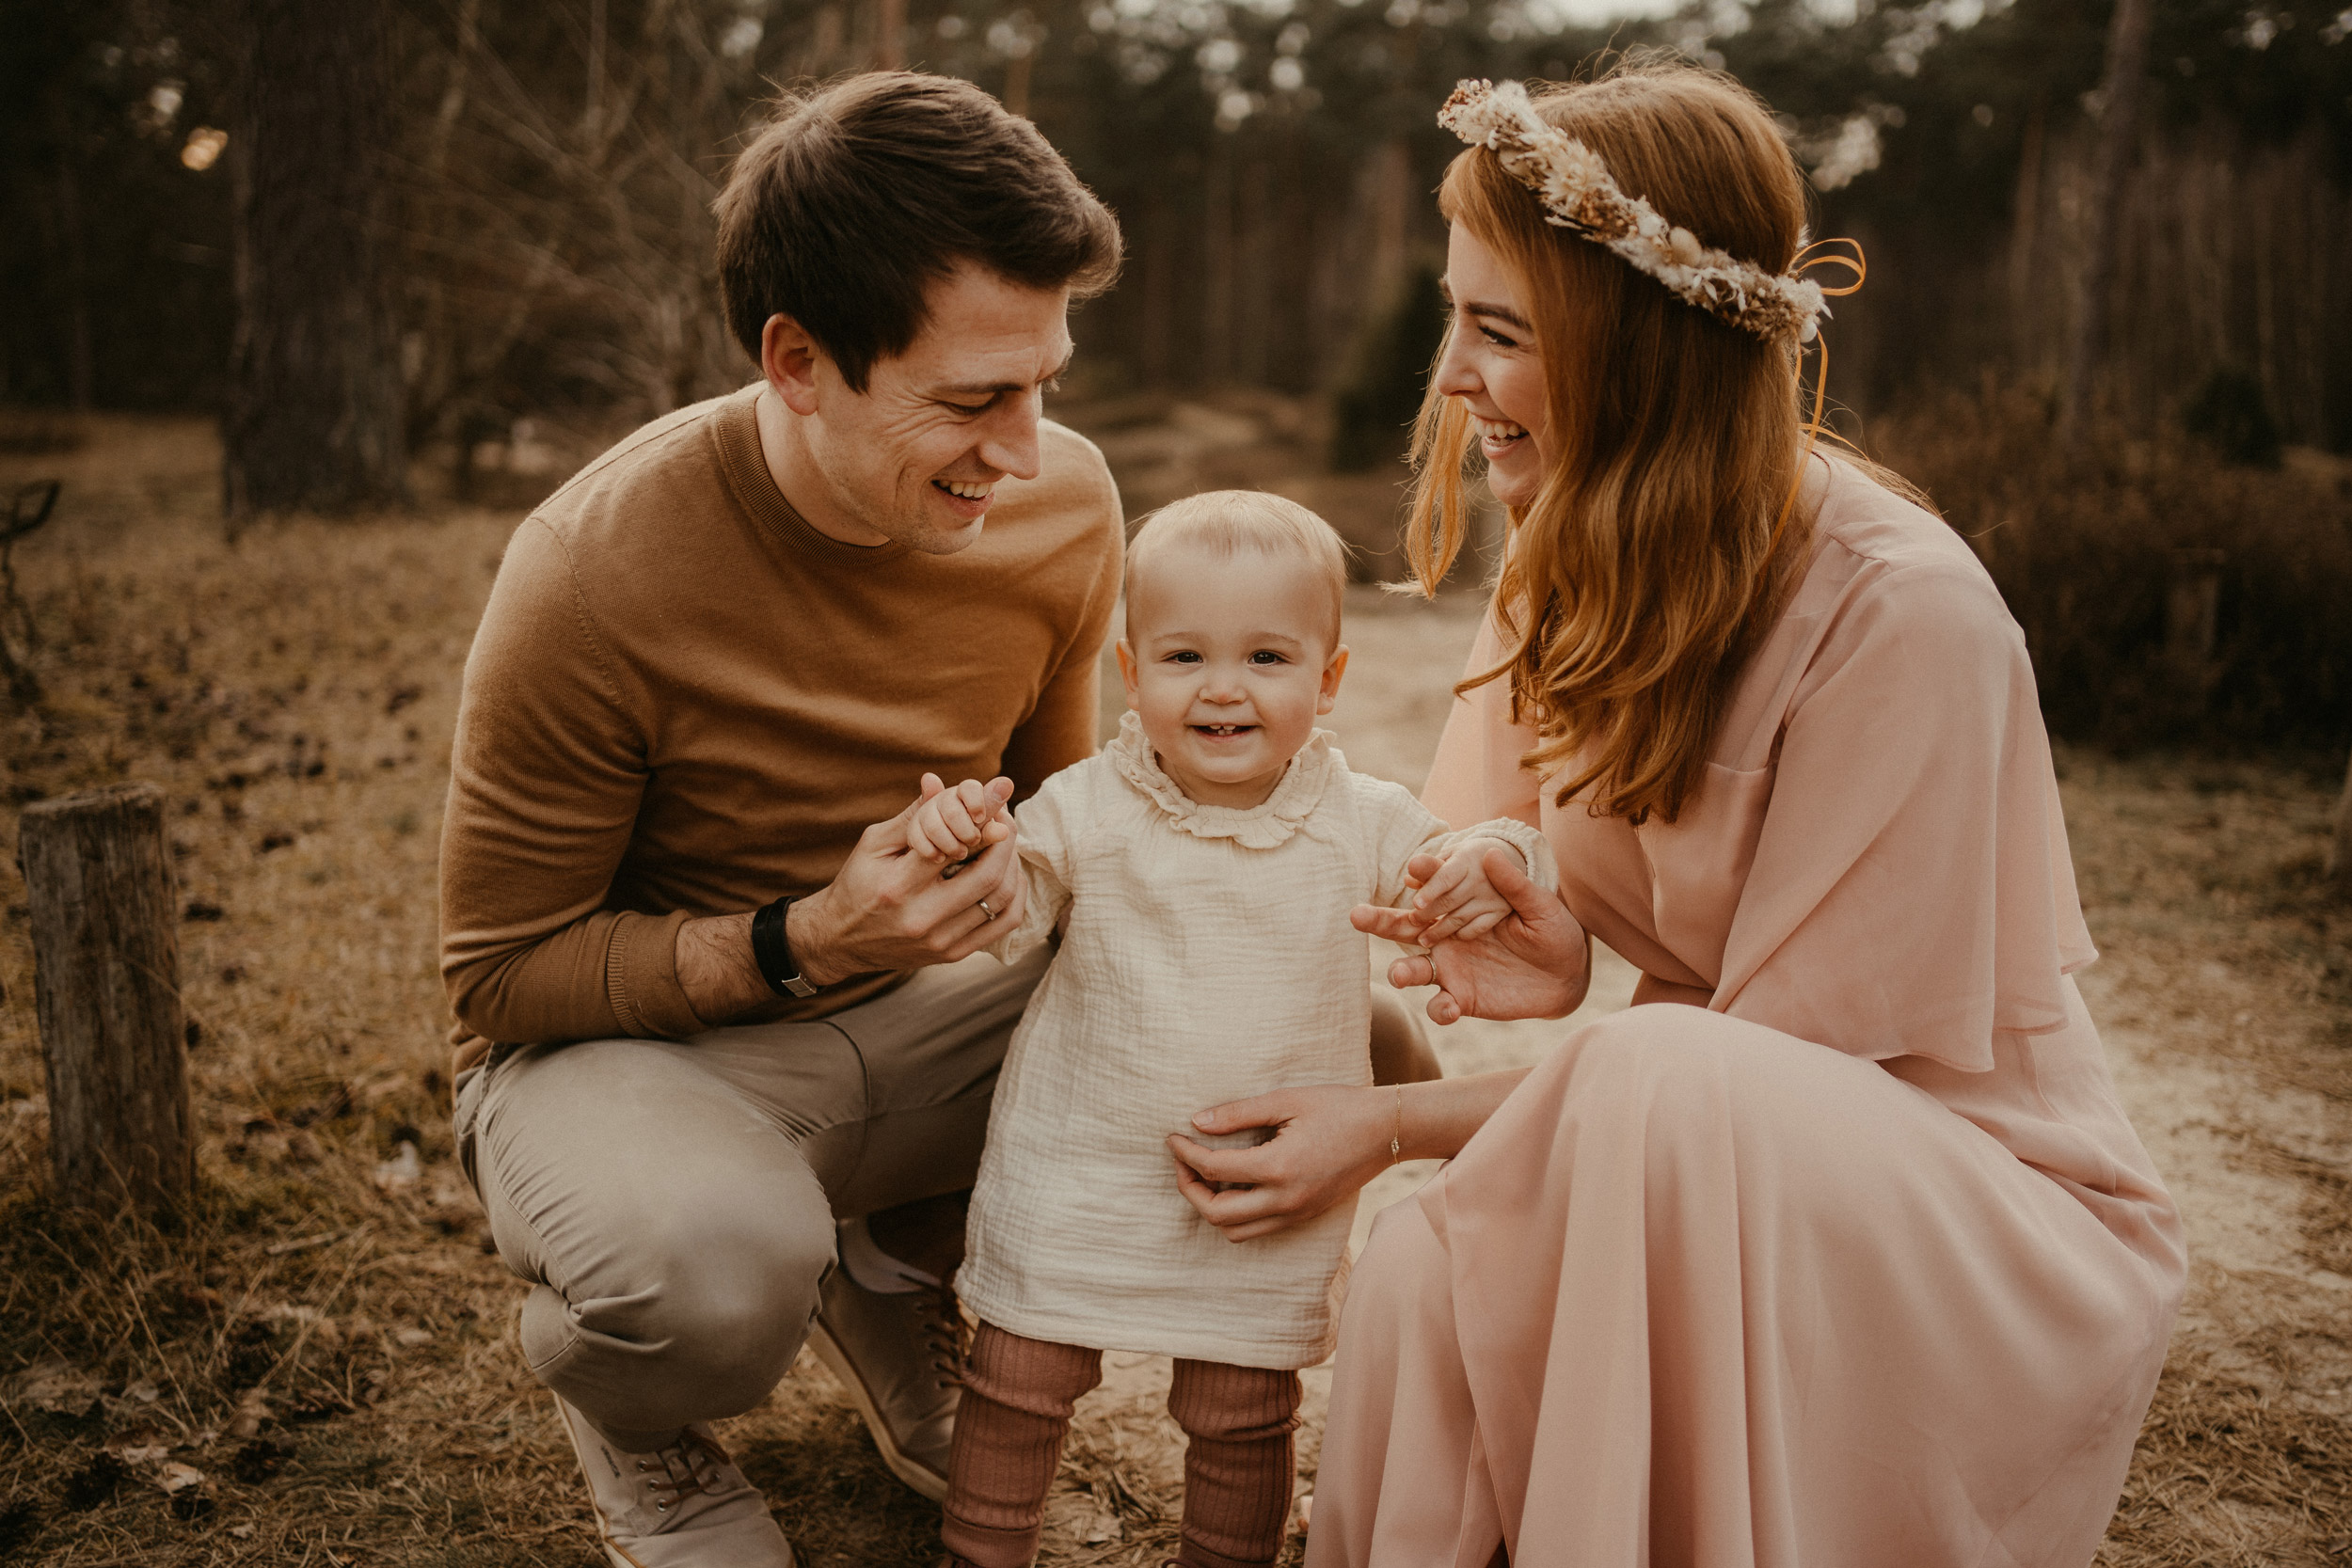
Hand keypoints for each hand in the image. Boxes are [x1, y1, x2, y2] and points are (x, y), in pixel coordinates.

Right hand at [786, 789, 1025, 986]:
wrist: (840, 940)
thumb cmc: (857, 884)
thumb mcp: (875, 843)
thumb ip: (913, 815)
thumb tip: (939, 782)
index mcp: (897, 886)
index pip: (954, 846)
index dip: (984, 817)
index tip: (1000, 795)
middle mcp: (921, 917)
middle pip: (987, 874)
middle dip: (1005, 839)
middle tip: (1004, 819)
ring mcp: (940, 941)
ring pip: (1000, 899)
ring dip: (1012, 864)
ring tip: (1005, 843)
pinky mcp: (952, 955)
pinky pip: (1003, 924)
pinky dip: (1014, 894)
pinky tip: (1008, 874)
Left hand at [1165, 1085, 1393, 1241]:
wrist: (1388, 1130)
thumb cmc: (1339, 1107)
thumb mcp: (1286, 1100)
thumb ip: (1238, 1114)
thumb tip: (1196, 1122)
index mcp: (1278, 1168)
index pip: (1213, 1169)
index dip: (1185, 1154)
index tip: (1172, 1137)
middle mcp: (1285, 1200)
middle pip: (1216, 1213)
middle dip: (1189, 1188)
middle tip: (1182, 1160)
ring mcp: (1296, 1213)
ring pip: (1235, 1231)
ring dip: (1211, 1208)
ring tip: (1205, 1175)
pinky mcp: (1304, 1216)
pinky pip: (1258, 1229)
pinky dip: (1235, 1214)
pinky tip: (1234, 1184)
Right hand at [1352, 846, 1587, 1023]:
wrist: (1568, 976)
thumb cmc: (1554, 932)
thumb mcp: (1540, 907)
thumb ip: (1515, 886)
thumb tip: (1493, 854)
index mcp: (1461, 908)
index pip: (1434, 890)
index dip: (1423, 878)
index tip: (1415, 867)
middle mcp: (1446, 938)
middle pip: (1405, 929)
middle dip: (1378, 921)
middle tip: (1355, 915)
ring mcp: (1451, 969)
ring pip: (1413, 970)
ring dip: (1402, 971)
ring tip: (1399, 975)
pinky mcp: (1461, 999)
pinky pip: (1440, 1006)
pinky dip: (1439, 1009)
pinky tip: (1446, 1007)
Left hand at [1408, 835, 1515, 942]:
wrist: (1506, 859)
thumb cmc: (1467, 859)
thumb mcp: (1450, 855)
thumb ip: (1429, 868)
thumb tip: (1409, 880)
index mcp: (1464, 860)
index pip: (1445, 877)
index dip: (1430, 891)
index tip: (1415, 904)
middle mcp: (1480, 879)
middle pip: (1449, 900)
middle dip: (1428, 913)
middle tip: (1413, 920)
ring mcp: (1491, 897)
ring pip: (1460, 918)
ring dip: (1439, 931)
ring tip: (1423, 939)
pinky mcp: (1499, 911)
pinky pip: (1476, 928)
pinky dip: (1461, 934)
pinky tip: (1449, 936)